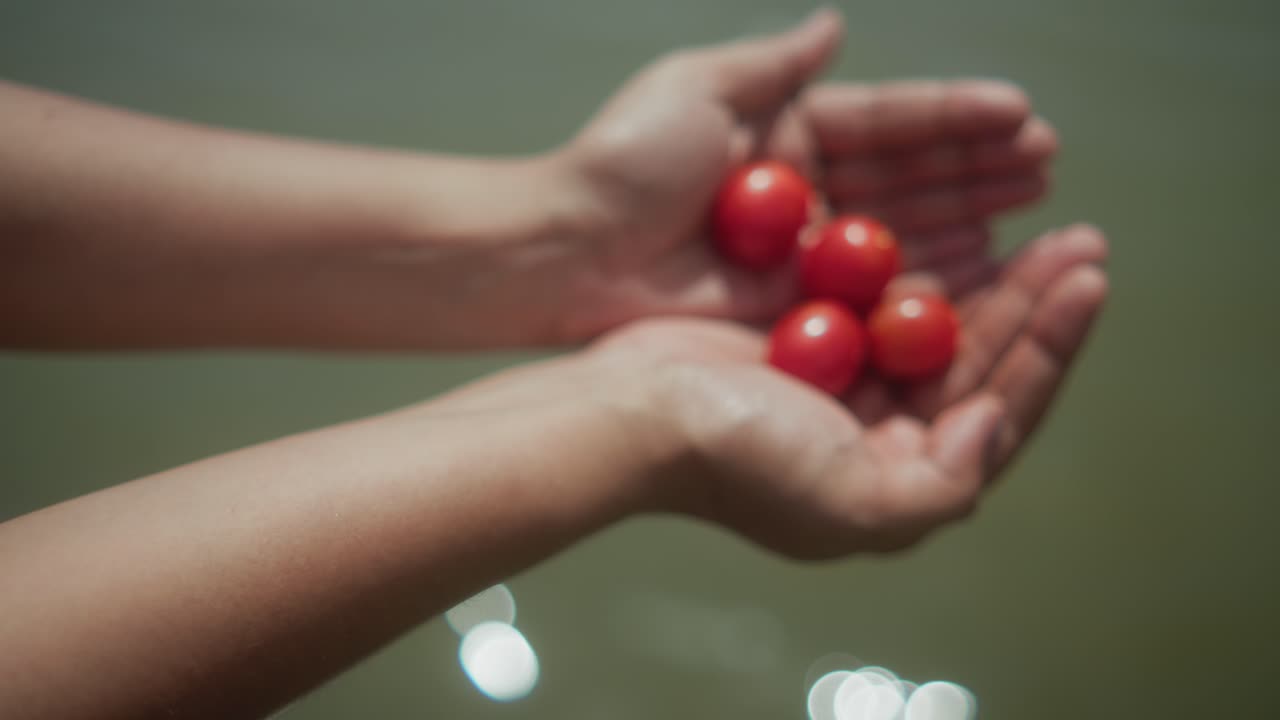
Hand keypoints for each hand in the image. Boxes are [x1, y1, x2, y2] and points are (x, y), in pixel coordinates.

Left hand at [554, 8, 1055, 339]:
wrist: (570, 253)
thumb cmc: (625, 163)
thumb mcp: (698, 88)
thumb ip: (774, 62)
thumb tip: (835, 23)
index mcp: (784, 131)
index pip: (887, 122)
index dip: (954, 118)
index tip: (1022, 114)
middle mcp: (803, 191)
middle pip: (907, 176)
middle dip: (978, 167)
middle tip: (1050, 164)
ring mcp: (801, 253)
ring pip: (903, 232)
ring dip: (968, 218)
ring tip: (1037, 209)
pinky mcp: (792, 307)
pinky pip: (874, 292)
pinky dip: (929, 279)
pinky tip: (984, 266)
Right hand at [587, 224, 1106, 558]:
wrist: (632, 414)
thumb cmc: (736, 461)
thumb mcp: (853, 504)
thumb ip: (942, 484)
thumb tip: (993, 423)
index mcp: (899, 479)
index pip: (999, 414)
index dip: (1051, 350)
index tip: (1086, 284)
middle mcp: (881, 436)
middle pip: (982, 363)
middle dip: (1036, 305)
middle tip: (1082, 242)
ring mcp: (846, 385)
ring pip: (945, 326)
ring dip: (998, 281)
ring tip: (1047, 231)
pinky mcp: (810, 339)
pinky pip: (889, 296)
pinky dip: (930, 265)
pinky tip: (964, 231)